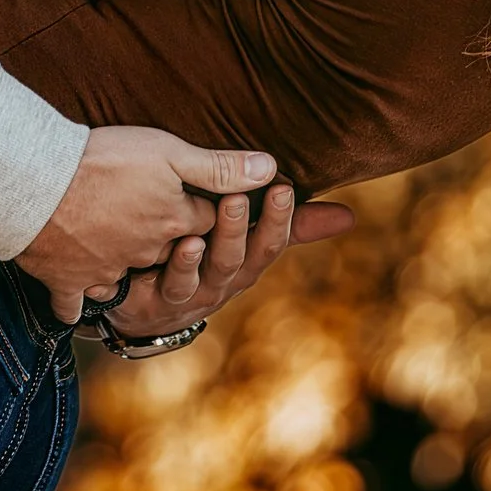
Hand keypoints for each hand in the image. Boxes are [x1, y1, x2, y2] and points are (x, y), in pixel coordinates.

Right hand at [16, 126, 276, 322]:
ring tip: (131, 258)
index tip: (218, 202)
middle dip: (180, 244)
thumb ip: (220, 166)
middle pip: (172, 252)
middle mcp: (146, 254)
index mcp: (174, 223)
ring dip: (129, 270)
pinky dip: (73, 303)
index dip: (214, 210)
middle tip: (180, 232)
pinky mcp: (66, 282)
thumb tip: (272, 170)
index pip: (208, 222)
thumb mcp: (168, 152)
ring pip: (124, 275)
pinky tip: (75, 301)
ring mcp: (105, 272)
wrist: (33, 184)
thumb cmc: (102, 160)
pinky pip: (72, 304)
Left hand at [102, 183, 357, 340]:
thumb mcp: (245, 239)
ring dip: (219, 241)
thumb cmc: (201, 259)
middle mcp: (221, 284)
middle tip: (255, 192)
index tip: (284, 186)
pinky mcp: (152, 304)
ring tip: (226, 208)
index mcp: (244, 264)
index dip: (280, 219)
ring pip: (208, 273)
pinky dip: (178, 266)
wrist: (140, 303)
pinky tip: (184, 243)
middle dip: (250, 227)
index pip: (270, 243)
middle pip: (241, 259)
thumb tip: (350, 216)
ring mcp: (188, 296)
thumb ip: (291, 225)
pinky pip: (168, 286)